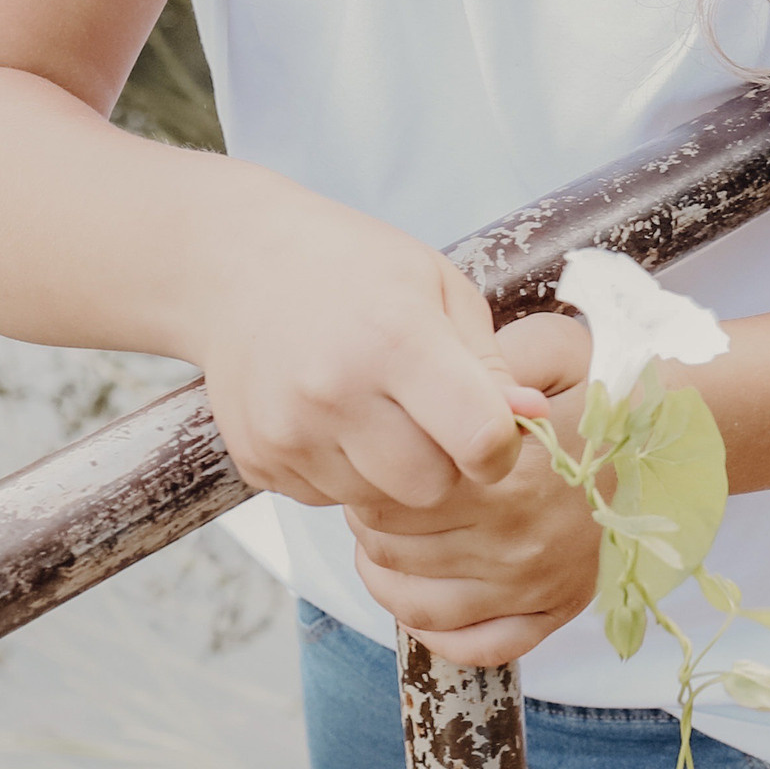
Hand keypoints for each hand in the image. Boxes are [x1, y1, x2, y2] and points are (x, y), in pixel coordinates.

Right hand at [192, 178, 530, 511]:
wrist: (237, 264)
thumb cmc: (355, 268)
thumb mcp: (439, 289)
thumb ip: (489, 364)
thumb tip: (532, 420)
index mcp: (395, 338)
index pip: (480, 441)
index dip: (500, 446)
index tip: (490, 427)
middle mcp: (335, 391)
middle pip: (431, 487)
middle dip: (444, 464)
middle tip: (427, 415)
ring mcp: (288, 431)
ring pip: (380, 504)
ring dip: (391, 471)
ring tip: (374, 408)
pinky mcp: (257, 460)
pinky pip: (329, 499)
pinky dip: (342, 471)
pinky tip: (330, 417)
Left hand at [347, 310, 602, 666]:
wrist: (672, 437)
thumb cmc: (601, 386)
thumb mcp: (547, 351)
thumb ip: (486, 366)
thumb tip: (433, 391)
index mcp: (513, 479)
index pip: (395, 499)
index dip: (368, 479)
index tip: (375, 459)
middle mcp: (522, 544)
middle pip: (397, 551)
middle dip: (370, 523)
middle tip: (373, 496)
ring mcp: (539, 586)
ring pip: (420, 606)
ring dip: (385, 577)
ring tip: (385, 544)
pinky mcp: (557, 611)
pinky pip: (478, 647)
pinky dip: (434, 633)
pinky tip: (420, 596)